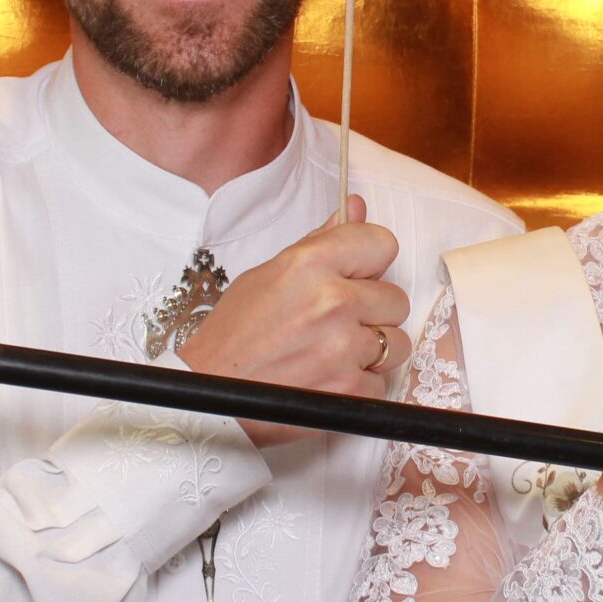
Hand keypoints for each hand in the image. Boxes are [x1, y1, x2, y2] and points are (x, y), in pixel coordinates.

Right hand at [178, 196, 410, 447]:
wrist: (206, 395)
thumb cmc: (234, 335)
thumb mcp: (270, 274)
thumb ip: (321, 242)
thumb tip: (358, 207)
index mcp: (310, 264)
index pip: (382, 243)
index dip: (371, 263)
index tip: (357, 277)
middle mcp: (332, 302)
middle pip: (396, 298)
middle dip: (372, 313)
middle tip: (334, 324)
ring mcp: (344, 348)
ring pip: (395, 343)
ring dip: (371, 351)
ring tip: (330, 354)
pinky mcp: (349, 390)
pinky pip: (380, 382)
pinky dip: (358, 386)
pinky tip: (325, 381)